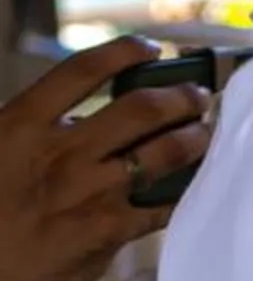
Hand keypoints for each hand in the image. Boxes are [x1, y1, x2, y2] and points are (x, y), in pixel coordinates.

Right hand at [0, 40, 210, 280]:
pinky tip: (195, 185)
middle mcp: (58, 154)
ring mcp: (86, 193)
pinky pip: (163, 203)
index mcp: (19, 126)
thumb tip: (81, 119)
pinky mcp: (106, 232)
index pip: (81, 70)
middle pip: (142, 107)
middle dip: (182, 96)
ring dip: (197, 138)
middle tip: (199, 95)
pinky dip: (185, 191)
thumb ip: (33, 134)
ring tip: (204, 135)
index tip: (151, 48)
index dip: (125, 52)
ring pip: (166, 151)